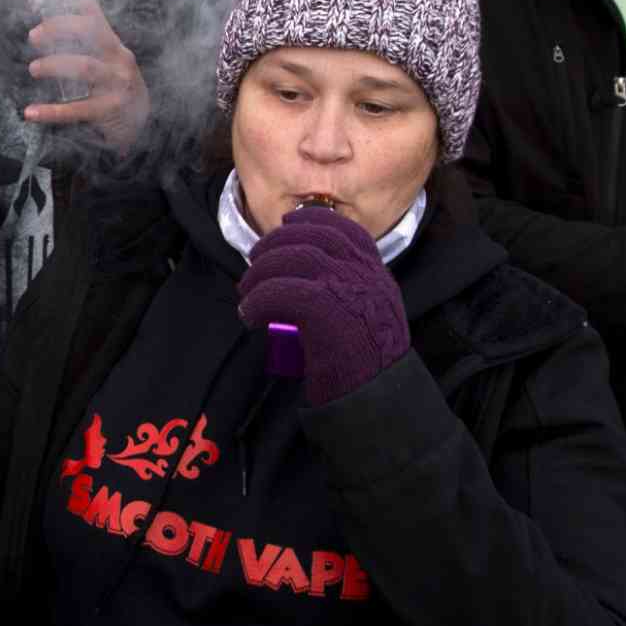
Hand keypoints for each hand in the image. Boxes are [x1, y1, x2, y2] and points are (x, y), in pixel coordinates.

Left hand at [22, 0, 150, 153]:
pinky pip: (78, 109)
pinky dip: (51, 111)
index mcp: (113, 43)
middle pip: (90, 31)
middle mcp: (118, 59)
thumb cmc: (113, 88)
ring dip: (55, 65)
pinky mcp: (110, 110)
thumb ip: (82, 47)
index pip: (90, 9)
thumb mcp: (105, 62)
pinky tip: (30, 113)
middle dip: (59, 28)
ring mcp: (117, 84)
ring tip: (33, 69)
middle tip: (33, 36)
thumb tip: (40, 31)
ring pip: (85, 67)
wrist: (142, 126)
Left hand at [236, 206, 409, 406]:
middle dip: (278, 241)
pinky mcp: (329, 311)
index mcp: (377, 276)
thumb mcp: (362, 319)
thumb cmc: (361, 369)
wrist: (378, 404)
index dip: (313, 220)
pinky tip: (250, 315)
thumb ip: (341, 292)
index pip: (347, 230)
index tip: (287, 224)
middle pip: (316, 236)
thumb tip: (291, 274)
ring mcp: (351, 290)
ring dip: (262, 271)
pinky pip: (283, 290)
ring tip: (246, 293)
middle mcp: (368, 276)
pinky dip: (259, 299)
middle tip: (254, 260)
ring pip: (297, 257)